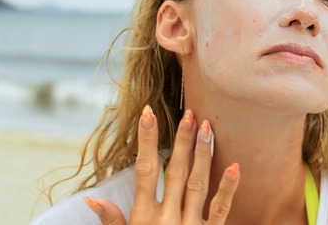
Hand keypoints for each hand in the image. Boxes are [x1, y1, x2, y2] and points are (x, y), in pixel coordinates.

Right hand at [84, 105, 240, 223]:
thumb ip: (112, 221)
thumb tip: (92, 198)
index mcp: (144, 216)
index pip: (144, 170)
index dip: (146, 140)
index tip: (148, 114)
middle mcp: (167, 217)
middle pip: (175, 171)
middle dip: (181, 141)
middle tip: (189, 112)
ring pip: (197, 183)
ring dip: (203, 155)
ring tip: (208, 127)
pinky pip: (220, 210)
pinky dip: (228, 188)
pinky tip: (235, 165)